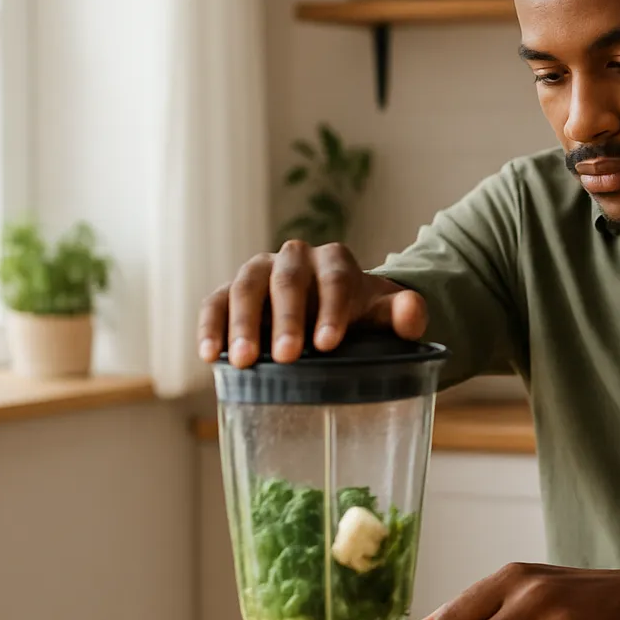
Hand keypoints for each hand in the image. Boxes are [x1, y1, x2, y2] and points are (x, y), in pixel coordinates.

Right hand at [197, 240, 429, 366]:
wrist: (331, 314)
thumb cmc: (361, 319)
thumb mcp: (386, 318)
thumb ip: (404, 316)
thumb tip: (411, 312)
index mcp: (335, 261)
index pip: (335, 280)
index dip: (332, 311)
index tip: (328, 345)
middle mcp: (294, 258)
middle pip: (287, 281)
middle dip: (286, 319)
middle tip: (286, 357)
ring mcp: (258, 272)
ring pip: (246, 288)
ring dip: (243, 324)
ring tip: (244, 361)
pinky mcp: (230, 292)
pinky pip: (214, 303)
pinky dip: (210, 325)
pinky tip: (209, 355)